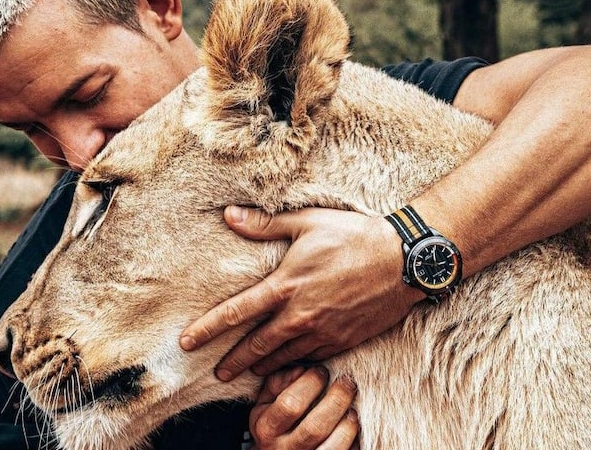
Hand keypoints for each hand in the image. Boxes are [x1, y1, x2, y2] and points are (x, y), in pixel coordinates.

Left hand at [179, 206, 423, 380]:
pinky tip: (289, 367)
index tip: (186, 342)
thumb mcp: (307, 222)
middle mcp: (299, 315)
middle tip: (218, 374)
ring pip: (283, 358)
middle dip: (233, 362)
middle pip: (256, 347)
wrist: (404, 261)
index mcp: (285, 286)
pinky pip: (311, 361)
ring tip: (249, 373)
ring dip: (263, 367)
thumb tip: (228, 216)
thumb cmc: (354, 236)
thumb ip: (265, 225)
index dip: (207, 329)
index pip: (235, 313)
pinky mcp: (343, 341)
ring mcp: (322, 332)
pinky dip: (295, 366)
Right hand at [251, 366, 358, 449]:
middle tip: (347, 383)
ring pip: (333, 447)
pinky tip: (354, 429)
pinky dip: (354, 442)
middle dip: (336, 400)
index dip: (310, 383)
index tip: (322, 370)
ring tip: (352, 410)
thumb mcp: (265, 403)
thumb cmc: (272, 424)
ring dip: (348, 425)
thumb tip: (301, 370)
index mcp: (266, 429)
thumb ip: (278, 383)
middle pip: (315, 427)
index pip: (290, 405)